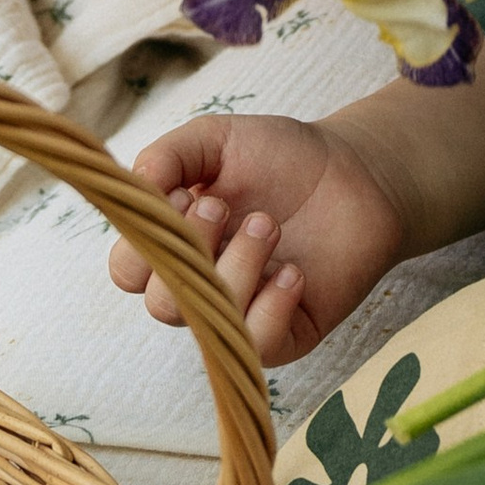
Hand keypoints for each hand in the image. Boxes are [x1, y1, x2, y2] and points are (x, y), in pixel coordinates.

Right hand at [108, 113, 417, 365]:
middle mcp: (202, 285)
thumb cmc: (280, 157)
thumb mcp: (216, 140)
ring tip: (268, 224)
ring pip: (211, 321)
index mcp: (175, 245)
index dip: (143, 242)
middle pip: (162, 304)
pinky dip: (271, 306)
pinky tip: (294, 271)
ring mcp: (241, 313)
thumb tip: (133, 184)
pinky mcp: (285, 334)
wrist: (356, 172)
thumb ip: (168, 156)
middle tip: (225, 207)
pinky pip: (259, 344)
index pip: (128, 271)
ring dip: (237, 266)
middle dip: (192, 251)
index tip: (180, 197)